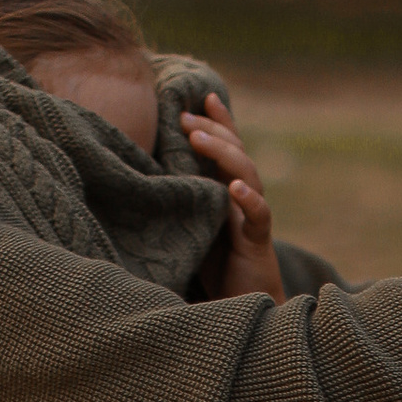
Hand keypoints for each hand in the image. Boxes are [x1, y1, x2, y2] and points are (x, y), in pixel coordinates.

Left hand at [183, 92, 285, 298]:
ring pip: (247, 173)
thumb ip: (181, 200)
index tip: (201, 96)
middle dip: (212, 130)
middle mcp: (242, 198)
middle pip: (236, 152)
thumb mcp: (192, 226)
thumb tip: (142, 177)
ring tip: (199, 139)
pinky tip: (234, 188)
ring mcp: (252, 217)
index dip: (219, 120)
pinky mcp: (258, 241)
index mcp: (227, 191)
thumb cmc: (214, 267)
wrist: (242, 305)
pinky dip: (249, 198)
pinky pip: (259, 214)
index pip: (227, 147)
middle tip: (184, 117)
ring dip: (224, 153)